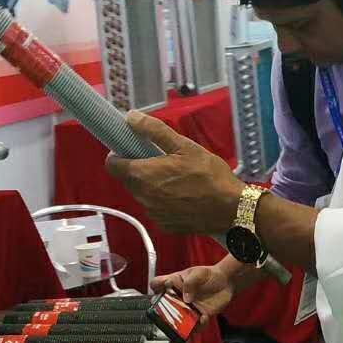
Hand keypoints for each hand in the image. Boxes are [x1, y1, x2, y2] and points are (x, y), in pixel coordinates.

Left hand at [105, 112, 242, 234]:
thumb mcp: (184, 146)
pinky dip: (162, 201)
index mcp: (143, 175)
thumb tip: (131, 117)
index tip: (130, 149)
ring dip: (150, 186)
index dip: (118, 155)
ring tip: (175, 179)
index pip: (112, 165)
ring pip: (142, 195)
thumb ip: (154, 130)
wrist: (231, 208)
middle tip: (160, 161)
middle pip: (128, 180)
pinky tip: (181, 196)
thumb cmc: (209, 175)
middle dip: (138, 169)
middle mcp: (142, 197)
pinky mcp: (164, 225)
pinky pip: (155, 209)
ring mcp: (153, 214)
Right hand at [152, 264, 234, 324]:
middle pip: (164, 307)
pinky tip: (203, 318)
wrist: (226, 282)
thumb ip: (190, 282)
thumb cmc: (209, 275)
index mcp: (174, 284)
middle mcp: (178, 298)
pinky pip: (196, 325)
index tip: (159, 290)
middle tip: (169, 311)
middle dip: (164, 312)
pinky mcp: (200, 315)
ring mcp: (188, 308)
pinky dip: (199, 325)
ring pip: (179, 320)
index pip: (157, 284)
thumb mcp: (198, 273)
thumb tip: (186, 298)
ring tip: (184, 324)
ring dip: (180, 324)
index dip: (155, 288)